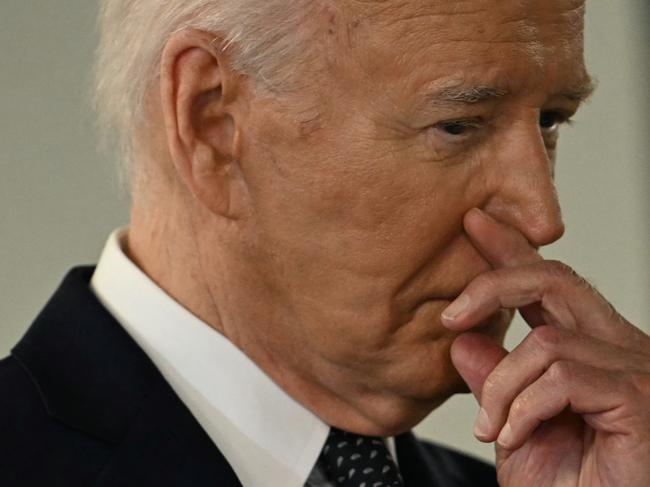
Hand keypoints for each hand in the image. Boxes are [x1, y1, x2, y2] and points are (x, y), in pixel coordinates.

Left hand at [441, 208, 649, 486]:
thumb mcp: (515, 430)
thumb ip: (495, 385)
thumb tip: (465, 343)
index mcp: (592, 349)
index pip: (549, 284)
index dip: (511, 249)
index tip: (475, 223)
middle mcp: (619, 348)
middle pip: (555, 280)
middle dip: (494, 284)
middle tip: (451, 314)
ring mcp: (635, 370)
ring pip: (545, 341)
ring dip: (502, 387)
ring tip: (492, 429)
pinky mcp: (638, 397)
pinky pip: (562, 376)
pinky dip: (524, 408)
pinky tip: (515, 438)